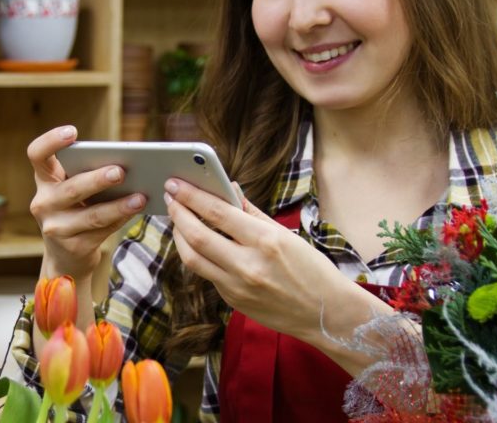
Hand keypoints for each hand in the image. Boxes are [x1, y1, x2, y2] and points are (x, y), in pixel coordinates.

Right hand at [27, 126, 146, 278]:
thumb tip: (124, 164)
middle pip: (71, 188)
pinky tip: (136, 210)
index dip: (51, 141)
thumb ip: (87, 175)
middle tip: (120, 171)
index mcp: (44, 180)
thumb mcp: (73, 191)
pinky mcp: (73, 247)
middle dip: (97, 179)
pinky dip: (121, 219)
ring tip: (140, 196)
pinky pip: (102, 231)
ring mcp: (56, 228)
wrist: (66, 257)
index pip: (37, 154)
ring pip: (91, 215)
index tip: (73, 132)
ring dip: (118, 205)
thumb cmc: (75, 210)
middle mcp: (44, 203)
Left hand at [164, 178, 367, 341]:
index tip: (176, 183)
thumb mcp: (286, 234)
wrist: (327, 314)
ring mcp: (238, 286)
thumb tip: (229, 189)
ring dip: (179, 235)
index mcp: (266, 241)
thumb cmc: (312, 269)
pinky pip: (207, 274)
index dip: (191, 195)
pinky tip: (196, 242)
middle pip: (196, 235)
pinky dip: (197, 254)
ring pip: (192, 258)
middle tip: (169, 196)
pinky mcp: (233, 300)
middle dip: (177, 212)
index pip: (217, 212)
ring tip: (177, 219)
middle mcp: (248, 264)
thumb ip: (252, 213)